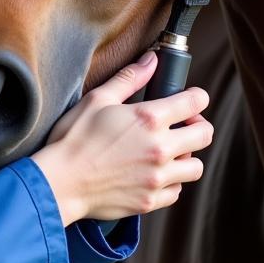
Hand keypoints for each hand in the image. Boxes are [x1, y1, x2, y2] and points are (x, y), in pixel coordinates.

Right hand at [30, 51, 212, 224]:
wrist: (59, 182)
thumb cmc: (74, 138)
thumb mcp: (97, 99)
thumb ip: (129, 78)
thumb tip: (151, 61)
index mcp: (149, 119)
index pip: (194, 102)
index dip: (196, 97)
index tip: (190, 99)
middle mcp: (160, 148)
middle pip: (204, 134)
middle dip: (197, 125)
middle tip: (181, 124)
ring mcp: (157, 178)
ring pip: (195, 167)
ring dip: (187, 156)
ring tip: (169, 151)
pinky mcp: (150, 201)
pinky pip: (176, 191)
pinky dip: (171, 181)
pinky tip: (153, 173)